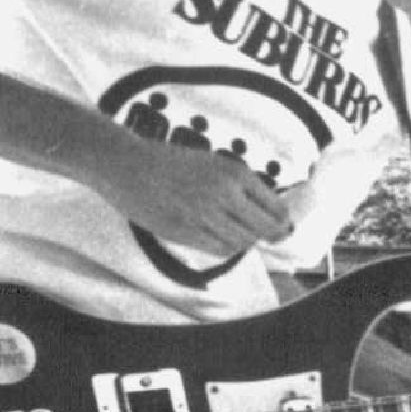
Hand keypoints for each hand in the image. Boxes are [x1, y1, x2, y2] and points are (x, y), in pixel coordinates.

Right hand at [95, 132, 295, 258]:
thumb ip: (241, 185)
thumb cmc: (170, 163)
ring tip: (240, 233)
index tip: (283, 224)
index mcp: (234, 173)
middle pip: (265, 229)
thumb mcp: (213, 162)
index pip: (276, 208)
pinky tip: (221, 239)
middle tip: (274, 237)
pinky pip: (219, 249)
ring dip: (246, 241)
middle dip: (273, 235)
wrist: (126, 164)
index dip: (283, 220)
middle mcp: (223, 193)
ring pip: (243, 242)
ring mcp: (203, 214)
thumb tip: (271, 211)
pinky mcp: (184, 231)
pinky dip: (226, 248)